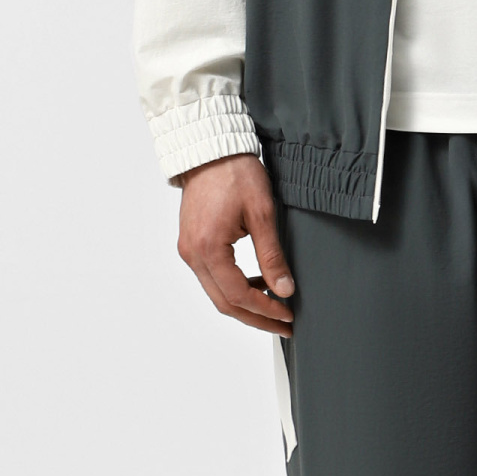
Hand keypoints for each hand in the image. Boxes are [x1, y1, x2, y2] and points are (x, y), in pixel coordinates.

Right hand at [175, 152, 293, 335]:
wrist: (210, 150)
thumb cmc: (235, 173)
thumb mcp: (263, 213)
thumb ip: (272, 256)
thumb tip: (283, 290)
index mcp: (208, 248)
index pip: (238, 295)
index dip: (265, 310)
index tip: (287, 316)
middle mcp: (192, 254)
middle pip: (224, 303)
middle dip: (256, 317)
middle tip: (284, 324)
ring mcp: (188, 250)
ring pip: (217, 293)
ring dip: (245, 304)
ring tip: (275, 306)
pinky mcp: (191, 245)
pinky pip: (212, 277)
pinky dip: (234, 287)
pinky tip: (257, 284)